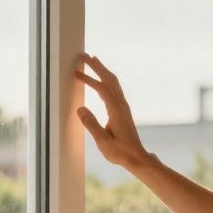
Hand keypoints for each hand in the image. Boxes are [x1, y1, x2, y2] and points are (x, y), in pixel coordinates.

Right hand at [73, 53, 153, 169]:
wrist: (137, 157)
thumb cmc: (120, 152)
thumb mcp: (102, 141)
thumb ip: (91, 124)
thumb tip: (80, 109)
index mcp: (116, 110)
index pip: (101, 88)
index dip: (89, 78)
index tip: (76, 71)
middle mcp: (121, 105)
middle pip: (109, 79)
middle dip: (97, 66)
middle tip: (84, 55)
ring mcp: (123, 107)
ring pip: (114, 83)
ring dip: (103, 70)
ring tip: (93, 61)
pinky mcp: (123, 110)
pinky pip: (115, 89)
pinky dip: (107, 80)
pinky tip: (102, 80)